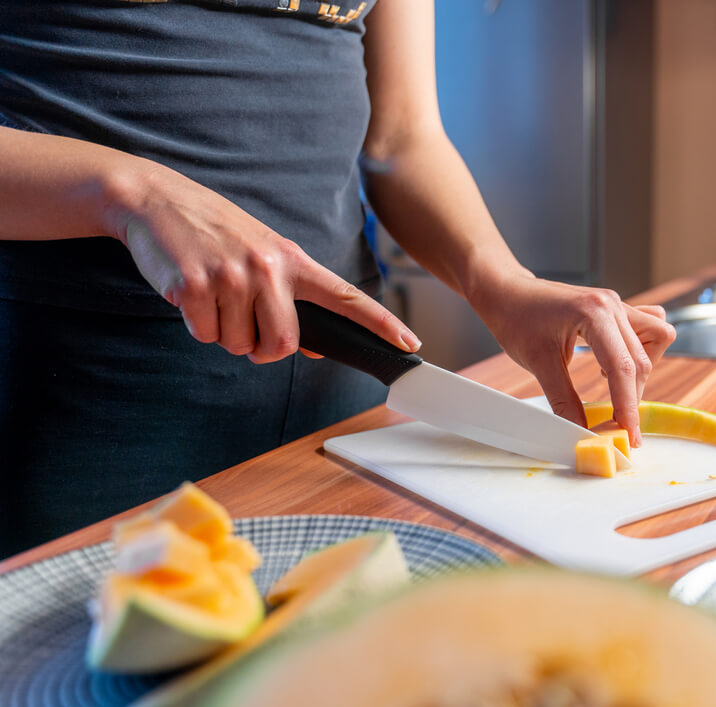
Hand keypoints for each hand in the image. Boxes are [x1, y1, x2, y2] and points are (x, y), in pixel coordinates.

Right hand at [119, 165, 418, 362]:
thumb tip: (314, 349)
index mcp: (292, 260)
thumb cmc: (216, 231)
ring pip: (239, 344)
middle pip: (283, 344)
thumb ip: (292, 296)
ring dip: (225, 333)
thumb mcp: (264, 253)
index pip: (347, 296)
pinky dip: (197, 325)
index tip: (409, 342)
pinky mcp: (194, 287)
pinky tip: (192, 293)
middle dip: (263, 349)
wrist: (156, 199)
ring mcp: (231, 276)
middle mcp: (267, 267)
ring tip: (214, 296)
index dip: (381, 323)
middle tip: (246, 327)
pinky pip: (204, 335)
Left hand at [469, 273, 675, 445]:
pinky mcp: (616, 308)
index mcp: (594, 313)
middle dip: (631, 396)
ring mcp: (617, 304)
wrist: (508, 293)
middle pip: (641, 361)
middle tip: (614, 422)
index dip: (627, 407)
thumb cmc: (517, 320)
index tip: (629, 436)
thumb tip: (582, 432)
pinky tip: (613, 362)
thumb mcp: (539, 364)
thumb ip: (564, 401)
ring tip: (612, 382)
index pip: (622, 368)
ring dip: (641, 369)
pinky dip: (640, 350)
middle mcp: (612, 305)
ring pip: (656, 340)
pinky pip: (649, 327)